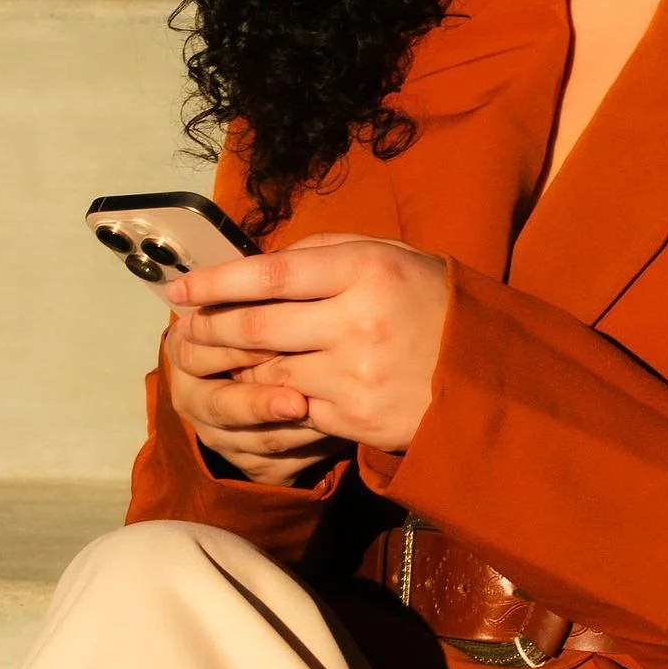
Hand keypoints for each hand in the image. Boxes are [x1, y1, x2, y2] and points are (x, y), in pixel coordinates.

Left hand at [164, 235, 450, 459]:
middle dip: (209, 329)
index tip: (178, 288)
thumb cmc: (434, 305)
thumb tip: (261, 262)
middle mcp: (358, 320)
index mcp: (366, 270)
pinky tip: (252, 392)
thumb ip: (328, 251)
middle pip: (257, 326)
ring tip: (208, 362)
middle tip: (182, 330)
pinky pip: (292, 407)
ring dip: (231, 369)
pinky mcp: (354, 417)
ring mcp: (355, 374)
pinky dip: (266, 400)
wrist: (489, 377)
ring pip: (266, 372)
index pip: (269, 273)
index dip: (214, 281)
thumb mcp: (393, 256)